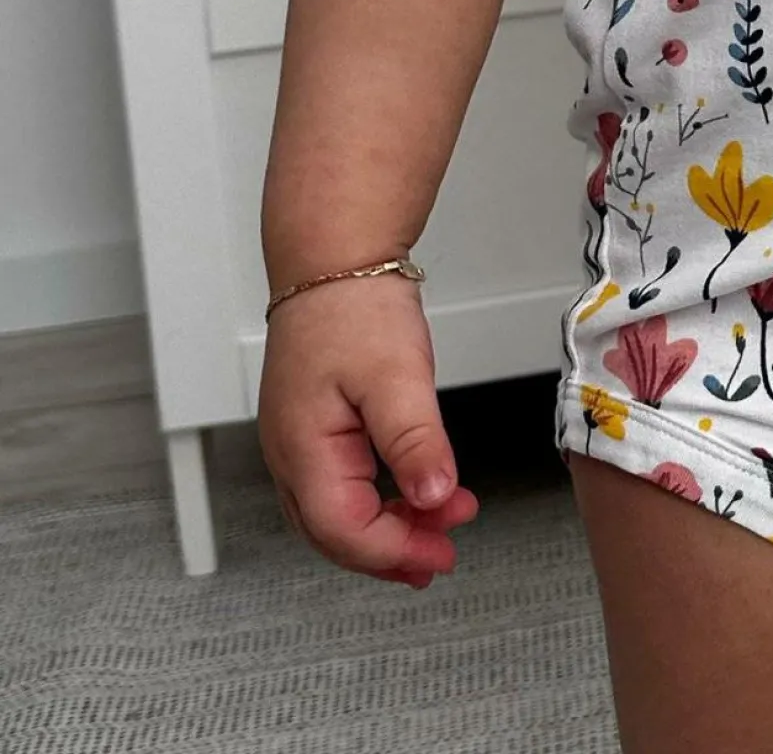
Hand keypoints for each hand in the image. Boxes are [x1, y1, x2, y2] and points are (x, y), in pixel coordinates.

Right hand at [257, 274, 479, 587]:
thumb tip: (435, 498)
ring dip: (384, 528)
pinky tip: (408, 495)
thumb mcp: (397, 374)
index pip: (343, 529)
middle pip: (333, 532)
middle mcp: (288, 455)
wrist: (333, 257)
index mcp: (302, 449)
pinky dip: (374, 501)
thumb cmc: (354, 307)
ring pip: (333, 513)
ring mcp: (295, 442)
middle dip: (391, 550)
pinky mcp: (311, 427)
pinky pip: (337, 485)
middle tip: (443, 554)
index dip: (394, 550)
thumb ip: (414, 441)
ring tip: (435, 531)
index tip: (441, 553)